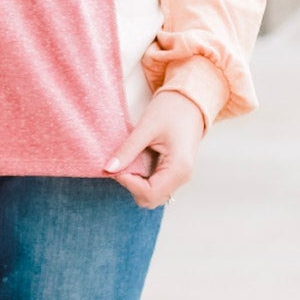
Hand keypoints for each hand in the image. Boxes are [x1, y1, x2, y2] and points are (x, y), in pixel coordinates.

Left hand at [103, 88, 205, 208]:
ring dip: (136, 183)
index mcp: (179, 168)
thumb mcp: (146, 127)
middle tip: (122, 163)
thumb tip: (108, 169)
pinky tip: (137, 161)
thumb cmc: (172, 109)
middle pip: (150, 199)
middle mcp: (182, 177)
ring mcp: (179, 177)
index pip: (149, 193)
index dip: (128, 183)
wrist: (190, 100)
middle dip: (131, 185)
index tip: (117, 166)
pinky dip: (141, 179)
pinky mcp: (174, 172)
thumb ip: (128, 150)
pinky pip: (155, 185)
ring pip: (152, 195)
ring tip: (130, 160)